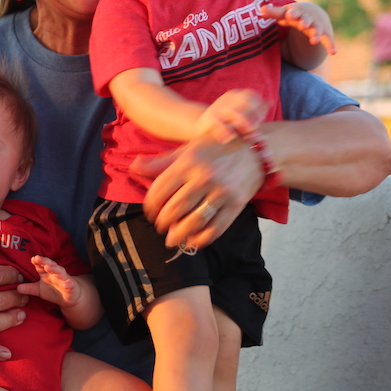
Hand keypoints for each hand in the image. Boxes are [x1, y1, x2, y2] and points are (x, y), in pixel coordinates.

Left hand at [16, 255, 80, 307]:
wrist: (71, 296)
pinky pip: (70, 284)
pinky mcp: (71, 287)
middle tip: (37, 258)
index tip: (32, 259)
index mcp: (46, 273)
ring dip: (55, 269)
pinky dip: (69, 284)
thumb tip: (17, 288)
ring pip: (60, 272)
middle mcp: (55, 273)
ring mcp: (64, 279)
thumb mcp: (39, 290)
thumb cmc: (53, 290)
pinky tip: (67, 284)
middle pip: (49, 265)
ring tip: (49, 267)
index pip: (41, 265)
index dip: (37, 261)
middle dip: (44, 261)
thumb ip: (29, 288)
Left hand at [136, 134, 262, 248]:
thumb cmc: (216, 148)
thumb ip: (161, 162)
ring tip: (172, 238)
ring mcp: (222, 192)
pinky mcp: (236, 205)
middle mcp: (204, 176)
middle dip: (163, 222)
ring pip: (194, 221)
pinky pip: (216, 228)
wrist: (257, 150)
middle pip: (175, 208)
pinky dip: (201, 239)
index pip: (160, 190)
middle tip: (160, 226)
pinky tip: (192, 241)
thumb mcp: (188, 149)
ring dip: (179, 234)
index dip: (150, 206)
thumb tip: (134, 167)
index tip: (149, 213)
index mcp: (189, 161)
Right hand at [195, 89, 269, 143]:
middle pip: (244, 103)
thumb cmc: (228, 121)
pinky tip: (230, 137)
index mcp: (236, 95)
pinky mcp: (208, 119)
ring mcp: (217, 108)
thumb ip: (255, 110)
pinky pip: (218, 123)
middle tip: (254, 127)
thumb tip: (270, 102)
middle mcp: (226, 99)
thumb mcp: (242, 113)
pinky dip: (224, 130)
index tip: (260, 120)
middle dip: (251, 116)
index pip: (252, 96)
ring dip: (241, 121)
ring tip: (246, 131)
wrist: (203, 126)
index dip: (258, 108)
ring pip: (232, 112)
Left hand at [260, 2, 336, 54]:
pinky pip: (328, 40)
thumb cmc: (294, 14)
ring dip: (316, 34)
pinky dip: (331, 45)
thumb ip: (273, 13)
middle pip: (307, 20)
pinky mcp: (324, 34)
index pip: (294, 12)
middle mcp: (308, 18)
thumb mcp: (284, 13)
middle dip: (305, 22)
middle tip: (302, 25)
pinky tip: (333, 52)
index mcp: (297, 12)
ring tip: (314, 40)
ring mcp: (317, 26)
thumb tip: (260, 10)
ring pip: (318, 29)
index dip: (292, 14)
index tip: (289, 15)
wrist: (313, 13)